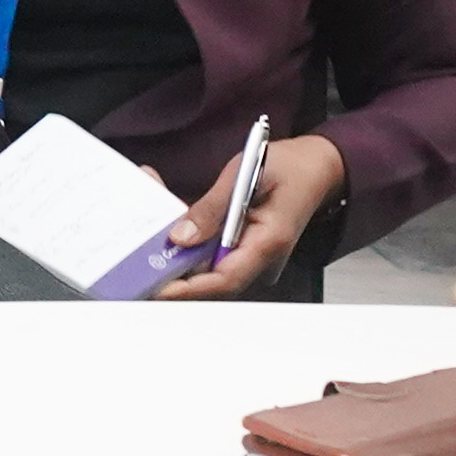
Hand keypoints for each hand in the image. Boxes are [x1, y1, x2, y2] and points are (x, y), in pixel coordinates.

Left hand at [152, 130, 349, 300]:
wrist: (319, 167)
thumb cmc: (291, 167)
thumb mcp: (248, 174)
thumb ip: (213, 207)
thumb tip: (181, 237)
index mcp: (268, 243)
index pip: (223, 279)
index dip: (187, 288)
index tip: (155, 287)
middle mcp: (259, 258)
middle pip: (209, 282)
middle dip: (172, 276)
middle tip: (136, 270)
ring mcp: (250, 256)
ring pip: (206, 271)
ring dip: (176, 259)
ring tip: (145, 245)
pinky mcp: (242, 248)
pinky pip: (210, 256)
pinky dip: (188, 245)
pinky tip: (167, 225)